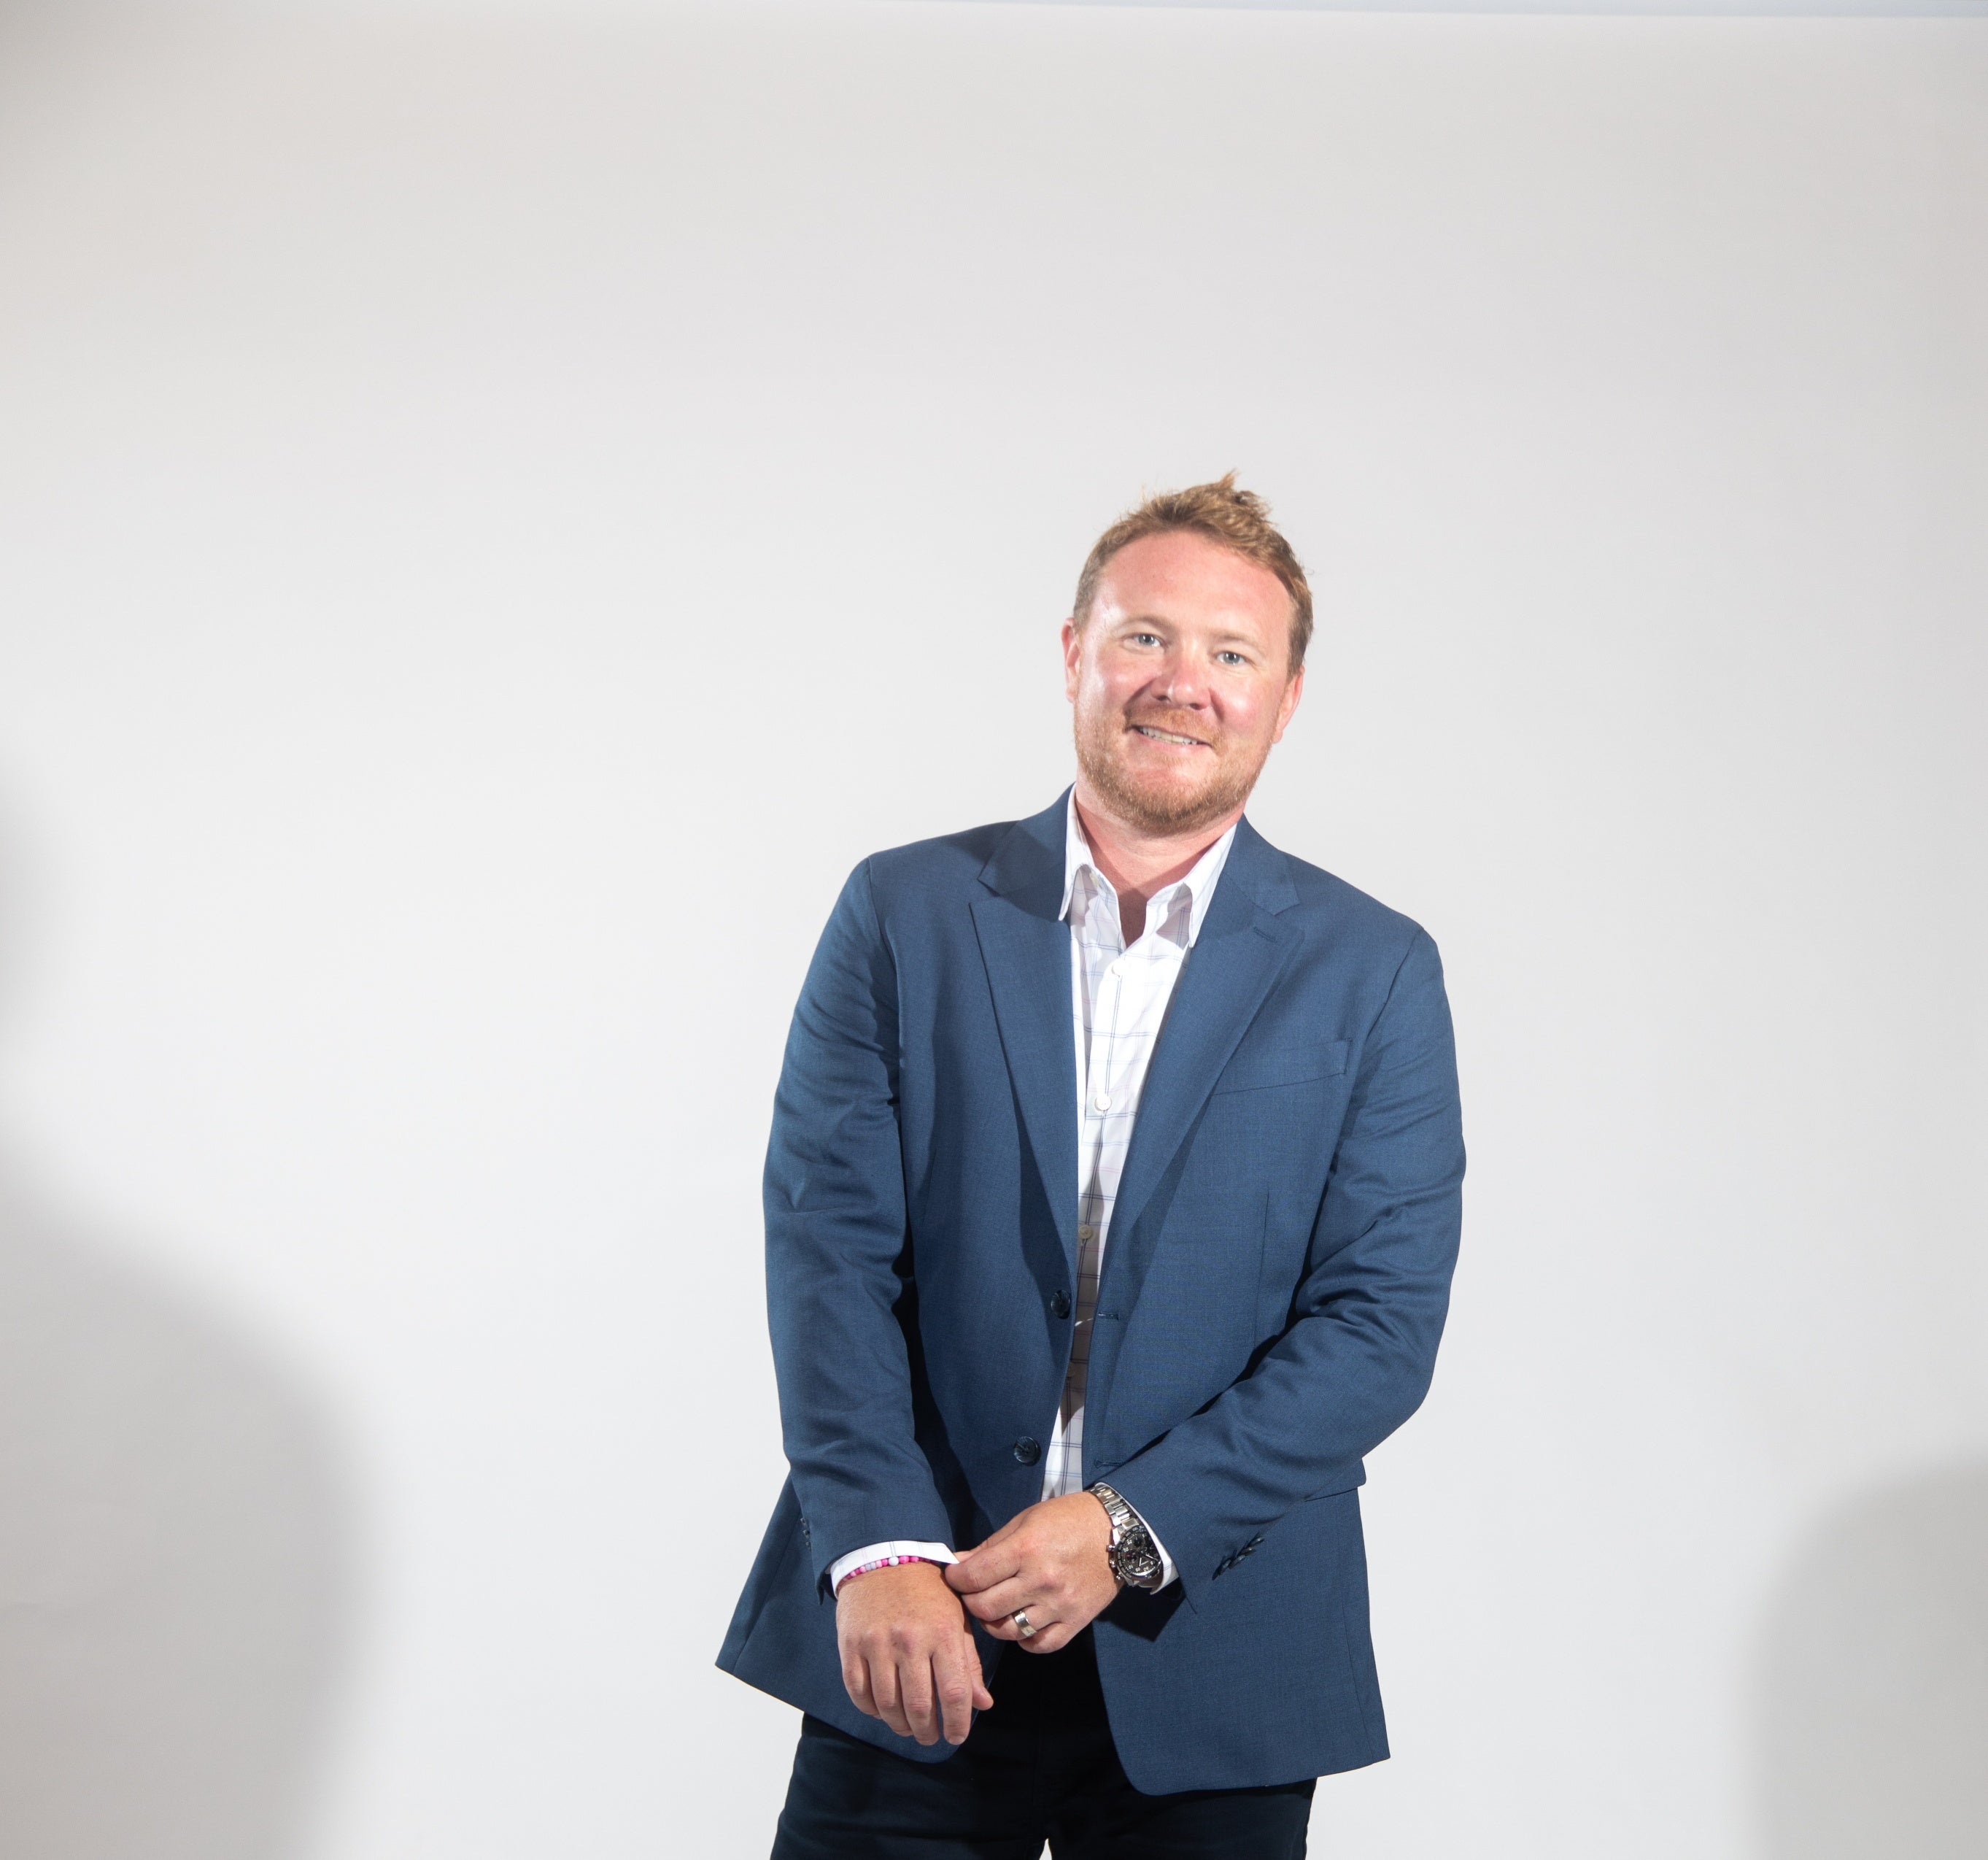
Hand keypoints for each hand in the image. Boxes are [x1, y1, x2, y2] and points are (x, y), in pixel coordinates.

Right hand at [835, 1560, 993, 1746]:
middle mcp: (910, 1639)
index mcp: (942, 1632)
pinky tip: (883, 1711)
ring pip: (888, 1706)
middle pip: (919, 1707)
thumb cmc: (929, 1592)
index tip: (956, 1736)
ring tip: (909, 1728)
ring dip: (900, 1726)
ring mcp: (877, 1643)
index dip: (957, 1723)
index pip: (954, 1693)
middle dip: (927, 1733)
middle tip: (930, 1737)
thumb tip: (983, 1704)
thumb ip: (969, 1663)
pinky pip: (859, 1692)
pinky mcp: (851, 1645)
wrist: (883, 1556)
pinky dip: (872, 1711)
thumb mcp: (957, 1619)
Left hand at [944, 1492, 1118, 1654]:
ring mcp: (1059, 1605)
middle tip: (972, 1592)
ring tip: (995, 1609)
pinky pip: (1039, 1645)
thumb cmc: (1067, 1520)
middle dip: (970, 1601)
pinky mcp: (1076, 1622)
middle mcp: (1041, 1580)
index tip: (954, 1576)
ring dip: (993, 1622)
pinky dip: (1025, 1640)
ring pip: (1009, 1631)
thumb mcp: (1025, 1521)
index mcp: (1026, 1549)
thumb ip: (991, 1546)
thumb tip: (959, 1564)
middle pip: (986, 1607)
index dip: (956, 1578)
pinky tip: (1022, 1624)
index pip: (975, 1576)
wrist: (1118, 1532)